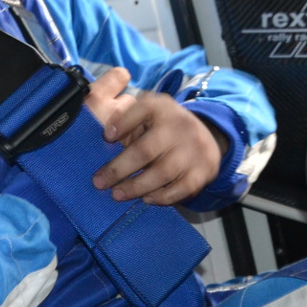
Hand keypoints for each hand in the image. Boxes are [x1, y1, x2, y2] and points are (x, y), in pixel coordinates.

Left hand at [87, 68, 227, 205]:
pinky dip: (162, 197)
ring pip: (162, 173)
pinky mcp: (204, 170)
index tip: (106, 137)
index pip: (142, 109)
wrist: (207, 138)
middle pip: (146, 150)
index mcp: (162, 107)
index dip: (122, 122)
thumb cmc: (163, 128)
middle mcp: (180, 125)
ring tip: (117, 194)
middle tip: (99, 182)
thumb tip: (106, 136)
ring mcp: (194, 148)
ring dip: (136, 187)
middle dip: (119, 169)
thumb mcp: (147, 113)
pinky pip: (181, 189)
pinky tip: (146, 198)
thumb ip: (126, 119)